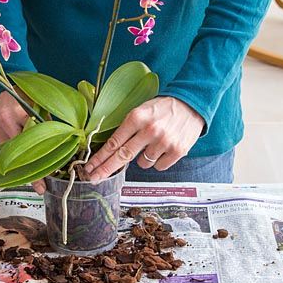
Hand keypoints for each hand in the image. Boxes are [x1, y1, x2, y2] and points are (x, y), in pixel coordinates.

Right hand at [0, 92, 46, 194]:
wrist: (11, 85)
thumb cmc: (30, 97)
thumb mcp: (43, 110)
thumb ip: (48, 130)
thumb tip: (61, 154)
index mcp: (16, 113)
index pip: (28, 146)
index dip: (37, 167)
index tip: (43, 184)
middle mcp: (0, 120)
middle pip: (15, 154)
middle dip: (28, 171)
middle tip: (39, 187)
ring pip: (5, 155)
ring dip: (17, 166)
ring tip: (29, 177)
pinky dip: (5, 159)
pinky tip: (14, 168)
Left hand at [85, 97, 203, 180]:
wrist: (192, 104)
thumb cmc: (163, 108)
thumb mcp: (142, 110)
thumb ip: (128, 128)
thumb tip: (111, 151)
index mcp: (137, 117)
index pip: (114, 142)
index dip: (100, 157)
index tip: (89, 167)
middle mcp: (149, 130)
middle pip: (122, 156)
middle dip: (106, 169)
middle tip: (93, 178)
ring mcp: (164, 142)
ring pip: (142, 164)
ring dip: (143, 159)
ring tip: (153, 144)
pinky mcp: (177, 151)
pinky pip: (158, 166)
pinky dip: (158, 161)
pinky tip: (163, 148)